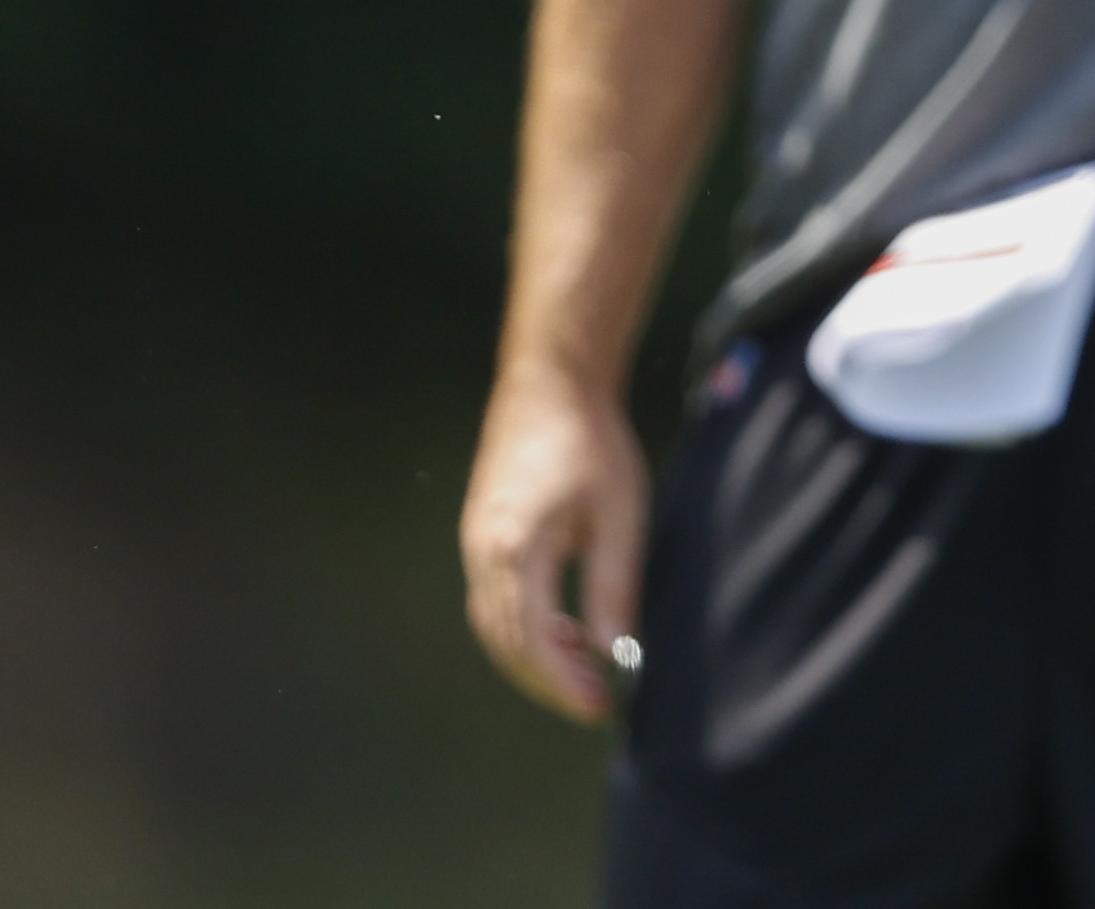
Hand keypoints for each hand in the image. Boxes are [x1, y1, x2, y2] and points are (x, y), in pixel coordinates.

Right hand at [461, 364, 646, 724]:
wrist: (550, 387)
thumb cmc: (591, 443)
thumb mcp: (619, 516)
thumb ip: (613, 588)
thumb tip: (613, 653)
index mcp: (515, 552)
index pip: (532, 642)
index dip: (563, 683)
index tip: (599, 707)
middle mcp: (482, 556)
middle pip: (506, 644)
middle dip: (549, 682)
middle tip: (596, 702)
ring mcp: (474, 547)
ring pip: (496, 627)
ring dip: (536, 658)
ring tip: (585, 671)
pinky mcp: (480, 538)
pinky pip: (495, 603)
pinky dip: (526, 629)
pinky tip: (565, 629)